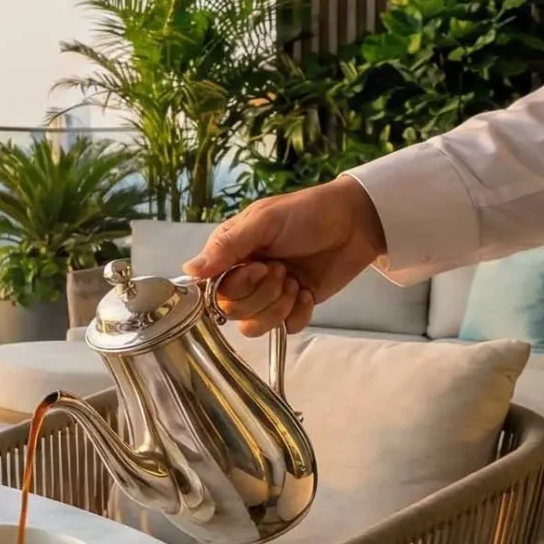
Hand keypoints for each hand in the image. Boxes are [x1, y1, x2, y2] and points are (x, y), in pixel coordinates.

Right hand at [181, 178, 387, 335]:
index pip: (212, 290)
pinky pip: (285, 329)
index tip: (258, 267)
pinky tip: (307, 292)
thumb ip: (227, 247)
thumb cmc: (306, 213)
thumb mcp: (263, 222)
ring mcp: (269, 295)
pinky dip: (298, 314)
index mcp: (229, 256)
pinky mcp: (294, 307)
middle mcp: (244, 278)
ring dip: (277, 307)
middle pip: (232, 312)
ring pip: (254, 327)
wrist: (354, 223)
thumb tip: (188, 271)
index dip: (235, 287)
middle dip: (262, 295)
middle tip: (282, 270)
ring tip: (295, 282)